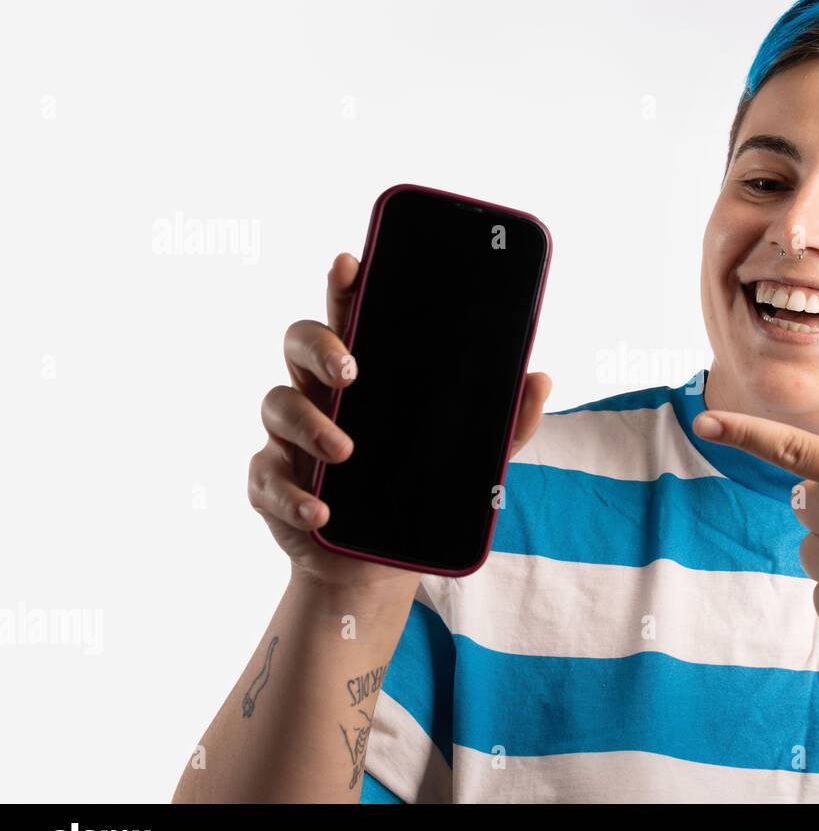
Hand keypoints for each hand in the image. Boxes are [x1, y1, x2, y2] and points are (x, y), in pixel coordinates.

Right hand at [247, 251, 553, 590]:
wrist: (377, 568)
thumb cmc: (418, 494)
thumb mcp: (471, 460)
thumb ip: (506, 422)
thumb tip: (540, 378)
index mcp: (366, 375)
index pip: (350, 315)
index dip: (344, 285)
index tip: (349, 263)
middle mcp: (322, 395)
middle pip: (300, 343)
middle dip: (320, 347)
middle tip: (351, 372)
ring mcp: (290, 439)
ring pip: (278, 403)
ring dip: (309, 424)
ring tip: (345, 452)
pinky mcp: (271, 486)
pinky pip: (266, 479)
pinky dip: (293, 495)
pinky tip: (321, 512)